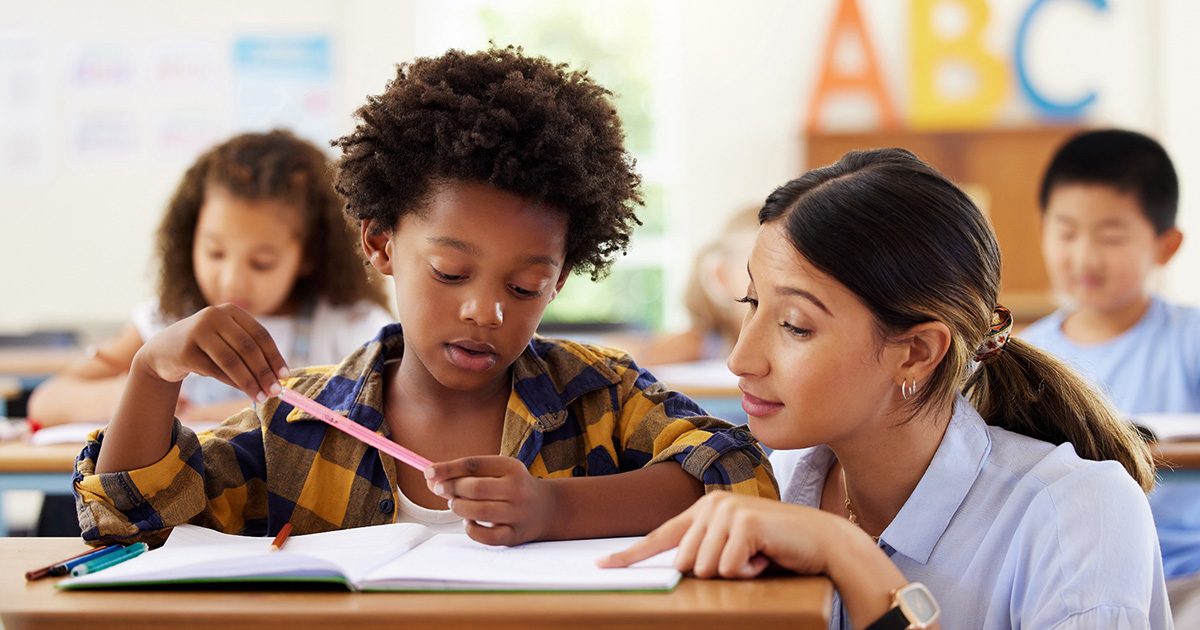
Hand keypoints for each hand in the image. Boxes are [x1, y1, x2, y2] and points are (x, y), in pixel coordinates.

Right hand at [135, 304, 288, 403]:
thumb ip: (250, 353)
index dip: (274, 356)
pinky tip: (244, 391)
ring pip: (231, 361)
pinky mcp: (186, 351)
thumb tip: (278, 378)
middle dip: (264, 372)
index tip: (286, 375)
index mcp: (231, 311)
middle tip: (276, 391)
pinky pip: (215, 370)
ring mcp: (198, 331)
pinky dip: (232, 382)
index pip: (260, 334)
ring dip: (249, 381)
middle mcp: (214, 316)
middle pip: (247, 348)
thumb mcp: (228, 341)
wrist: (163, 351)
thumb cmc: (206, 348)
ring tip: (261, 396)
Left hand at [424, 456, 554, 545]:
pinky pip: (485, 536)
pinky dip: (470, 529)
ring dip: (459, 508)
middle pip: (475, 488)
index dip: (448, 468)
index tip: (428, 473)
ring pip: (479, 512)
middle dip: (451, 489)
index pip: (474, 464)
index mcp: (511, 467)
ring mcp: (518, 514)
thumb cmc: (511, 488)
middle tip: (440, 490)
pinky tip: (469, 522)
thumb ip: (466, 474)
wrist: (547, 509)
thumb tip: (431, 479)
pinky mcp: (515, 535)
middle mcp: (518, 489)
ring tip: (456, 505)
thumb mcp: (497, 472)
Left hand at [597, 491, 841, 578]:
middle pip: (685, 562)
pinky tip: (765, 557)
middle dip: (715, 572)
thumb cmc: (777, 548)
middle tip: (745, 560)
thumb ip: (705, 550)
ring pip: (704, 568)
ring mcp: (728, 510)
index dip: (631, 555)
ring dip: (734, 573)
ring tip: (757, 557)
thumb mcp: (733, 547)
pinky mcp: (745, 522)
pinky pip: (728, 568)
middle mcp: (712, 504)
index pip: (661, 536)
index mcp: (704, 509)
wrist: (820, 540)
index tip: (602, 566)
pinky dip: (749, 572)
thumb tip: (679, 568)